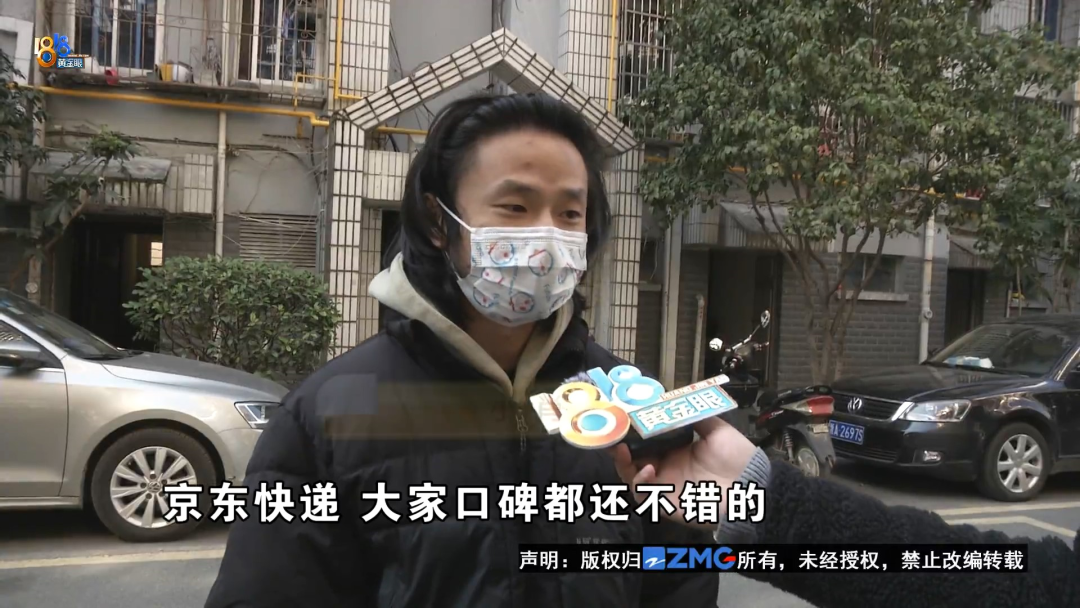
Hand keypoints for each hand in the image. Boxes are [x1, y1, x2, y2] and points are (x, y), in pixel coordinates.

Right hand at [609, 416, 756, 529]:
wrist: (751, 487)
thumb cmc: (736, 457)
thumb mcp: (716, 429)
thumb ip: (694, 415)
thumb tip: (674, 399)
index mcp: (676, 449)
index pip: (647, 438)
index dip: (633, 428)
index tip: (624, 414)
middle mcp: (666, 466)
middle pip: (632, 456)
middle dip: (620, 443)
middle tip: (614, 431)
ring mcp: (664, 484)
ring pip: (630, 474)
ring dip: (623, 461)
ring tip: (623, 449)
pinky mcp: (664, 501)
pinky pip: (642, 493)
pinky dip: (639, 480)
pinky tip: (649, 469)